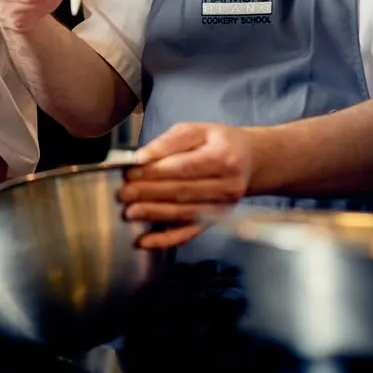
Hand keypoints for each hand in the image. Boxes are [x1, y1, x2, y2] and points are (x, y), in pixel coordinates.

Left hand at [117, 122, 256, 249]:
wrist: (249, 161)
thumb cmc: (218, 143)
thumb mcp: (197, 131)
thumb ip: (169, 142)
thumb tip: (141, 157)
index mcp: (223, 158)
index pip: (184, 167)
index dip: (155, 172)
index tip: (130, 172)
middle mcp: (226, 186)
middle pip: (182, 192)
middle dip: (149, 193)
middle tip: (123, 193)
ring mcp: (222, 208)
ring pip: (183, 214)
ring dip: (154, 214)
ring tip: (129, 212)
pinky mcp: (214, 222)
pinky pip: (188, 233)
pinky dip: (166, 240)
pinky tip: (145, 241)